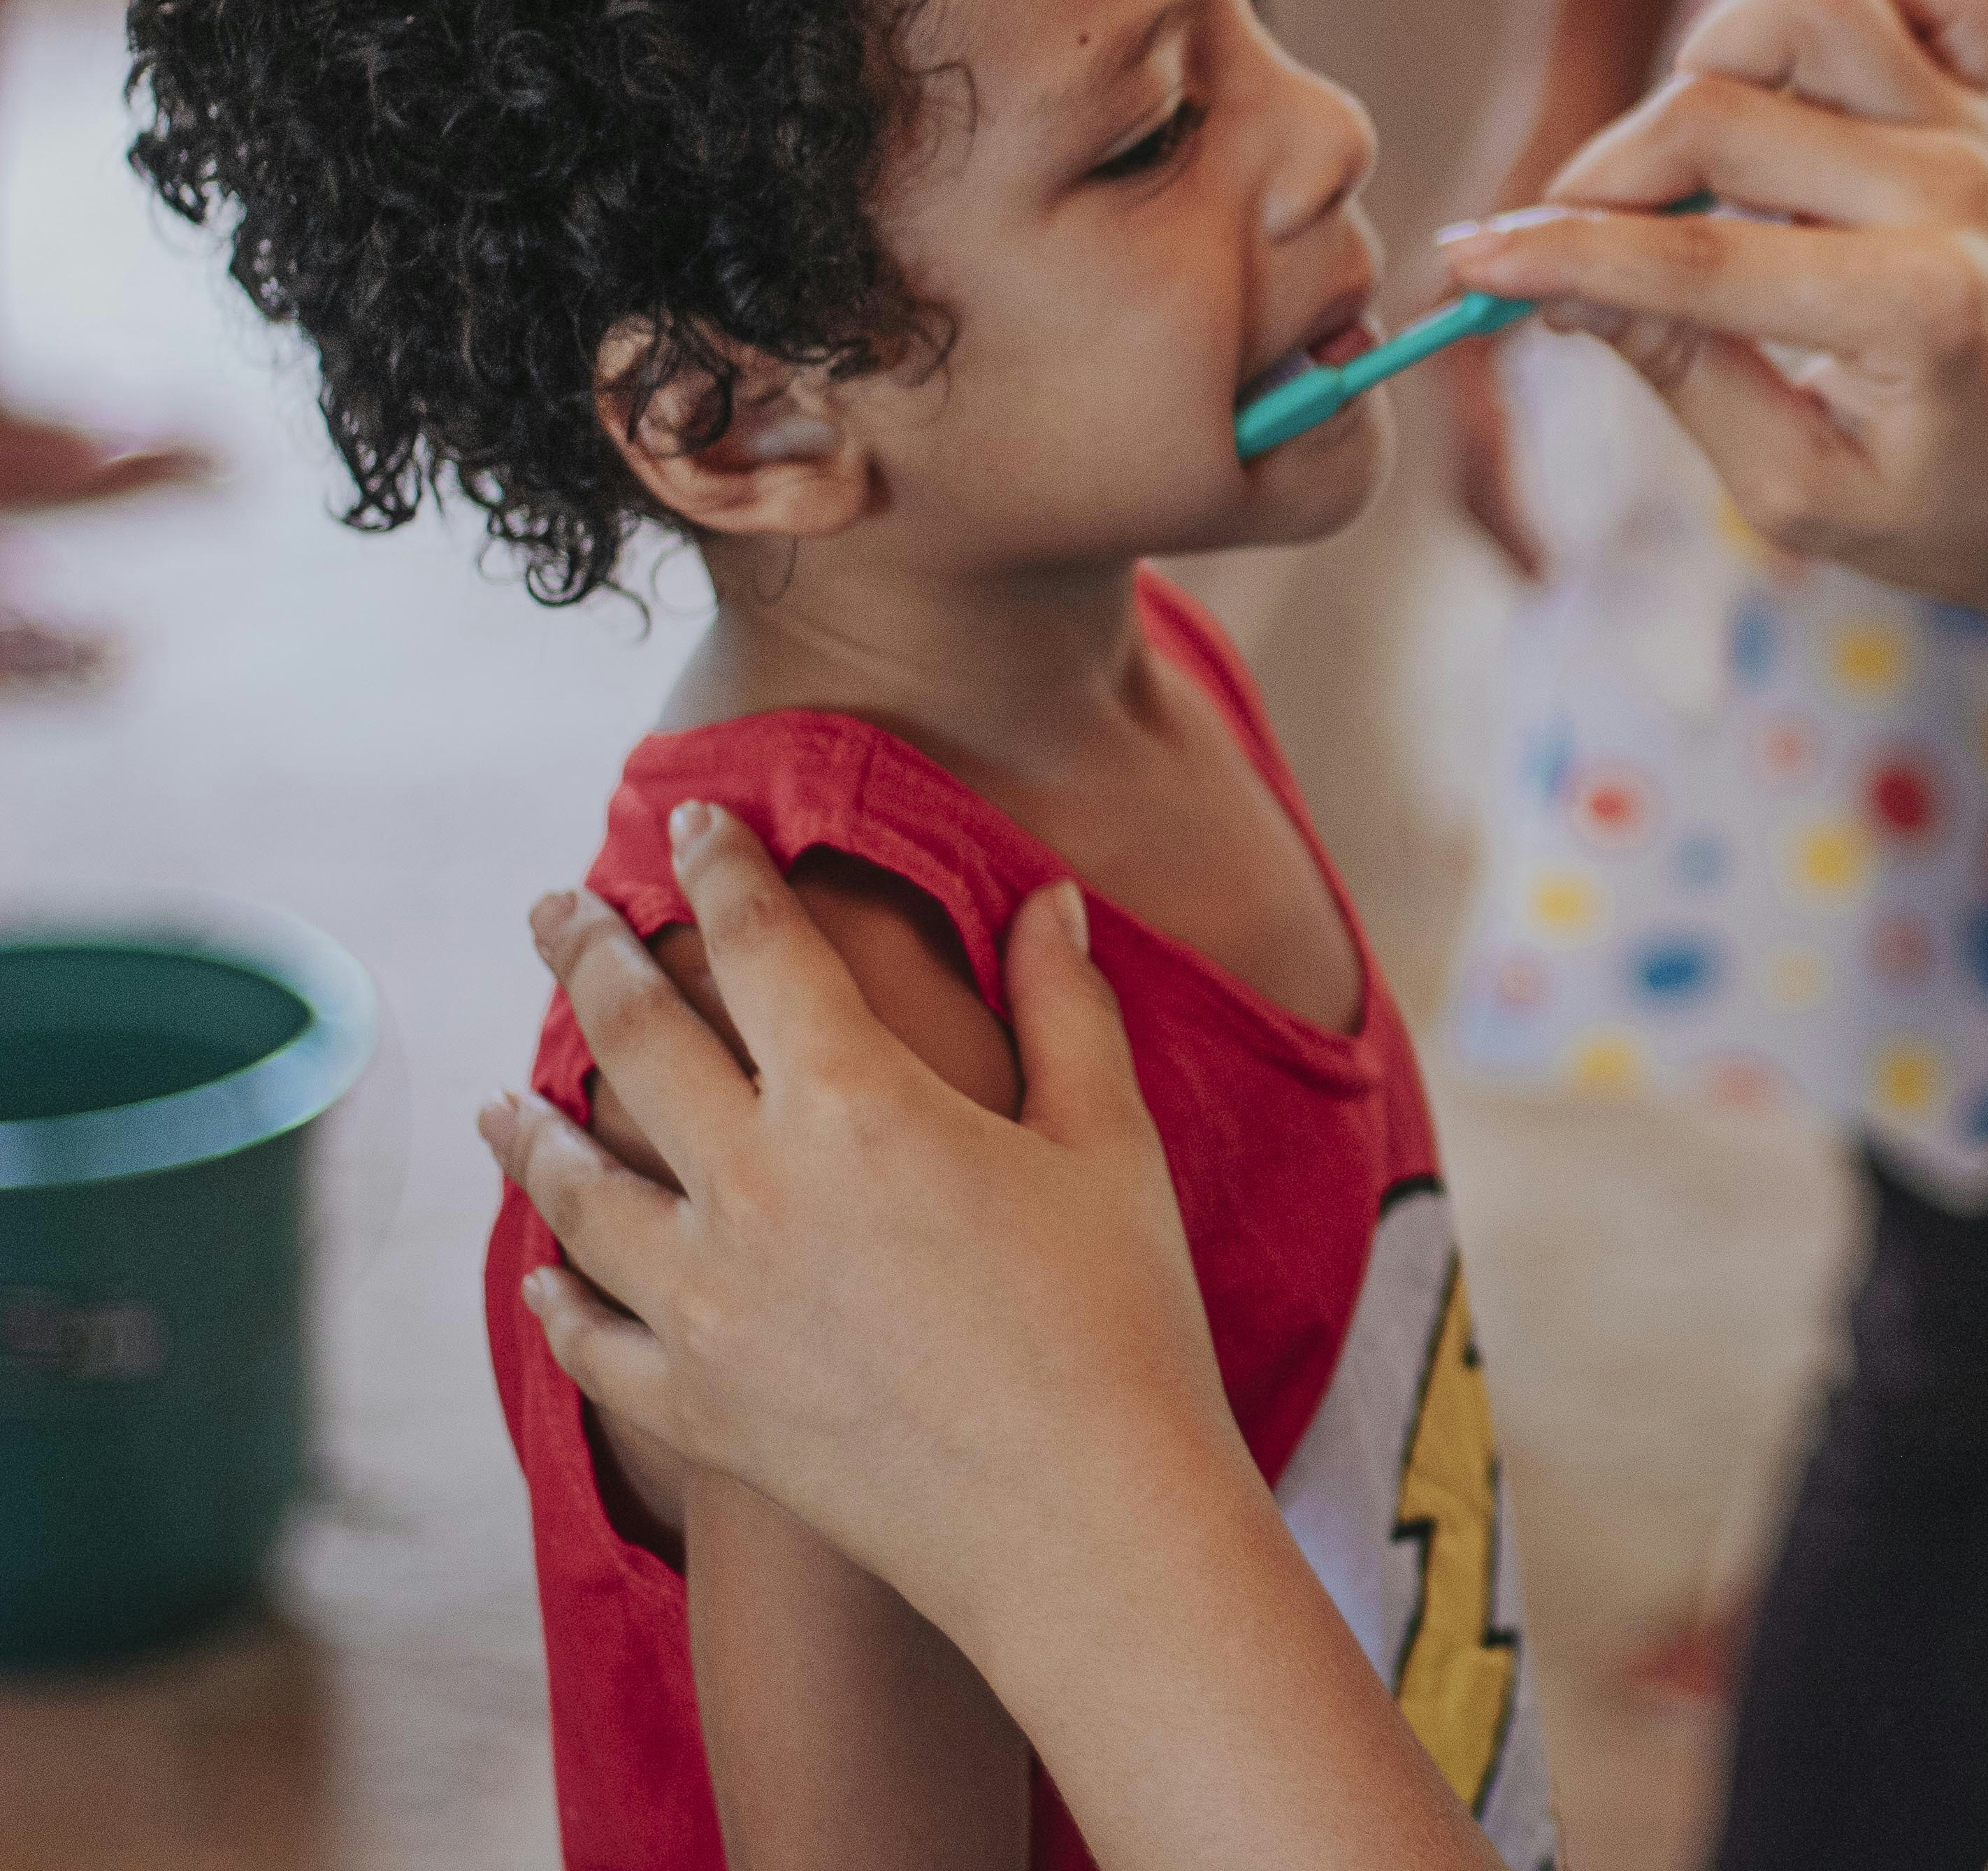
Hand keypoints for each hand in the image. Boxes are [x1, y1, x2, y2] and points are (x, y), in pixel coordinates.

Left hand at [479, 803, 1241, 1660]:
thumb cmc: (1121, 1321)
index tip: (688, 821)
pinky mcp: (698, 1409)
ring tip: (508, 1099)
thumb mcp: (1107, 1144)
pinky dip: (557, 1299)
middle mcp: (753, 1190)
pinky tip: (541, 1277)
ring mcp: (707, 1306)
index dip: (721, 869)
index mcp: (857, 1103)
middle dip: (588, 955)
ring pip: (577, 1192)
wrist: (1084, 1524)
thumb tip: (1047, 899)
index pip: (760, 945)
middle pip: (635, 1040)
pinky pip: (593, 1339)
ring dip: (535, 1129)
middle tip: (552, 907)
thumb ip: (1065, 1009)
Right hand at [1440, 0, 1987, 613]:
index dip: (1559, 257)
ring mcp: (1971, 134)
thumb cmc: (1946, 506)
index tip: (1469, 264)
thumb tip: (1561, 288)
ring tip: (1685, 163)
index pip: (1695, 262)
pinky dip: (1861, 2)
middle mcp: (1947, 195)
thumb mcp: (1800, 490)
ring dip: (1713, 59)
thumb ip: (1684, 377)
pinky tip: (1807, 89)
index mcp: (1915, 313)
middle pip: (1722, 116)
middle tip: (1557, 248)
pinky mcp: (1983, 103)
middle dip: (1603, 178)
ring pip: (1813, 4)